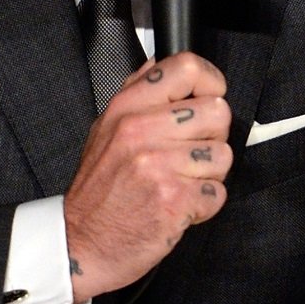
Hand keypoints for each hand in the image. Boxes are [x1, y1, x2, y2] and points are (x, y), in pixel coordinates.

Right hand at [63, 52, 231, 303]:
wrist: (82, 242)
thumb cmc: (98, 188)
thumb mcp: (105, 127)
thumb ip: (136, 91)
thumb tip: (161, 62)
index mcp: (127, 107)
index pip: (186, 68)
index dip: (210, 81)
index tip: (210, 95)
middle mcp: (141, 130)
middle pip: (217, 112)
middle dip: (212, 136)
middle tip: (189, 152)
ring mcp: (158, 165)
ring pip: (222, 154)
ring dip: (208, 173)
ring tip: (179, 180)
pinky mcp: (174, 199)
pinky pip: (217, 192)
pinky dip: (203, 203)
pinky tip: (178, 203)